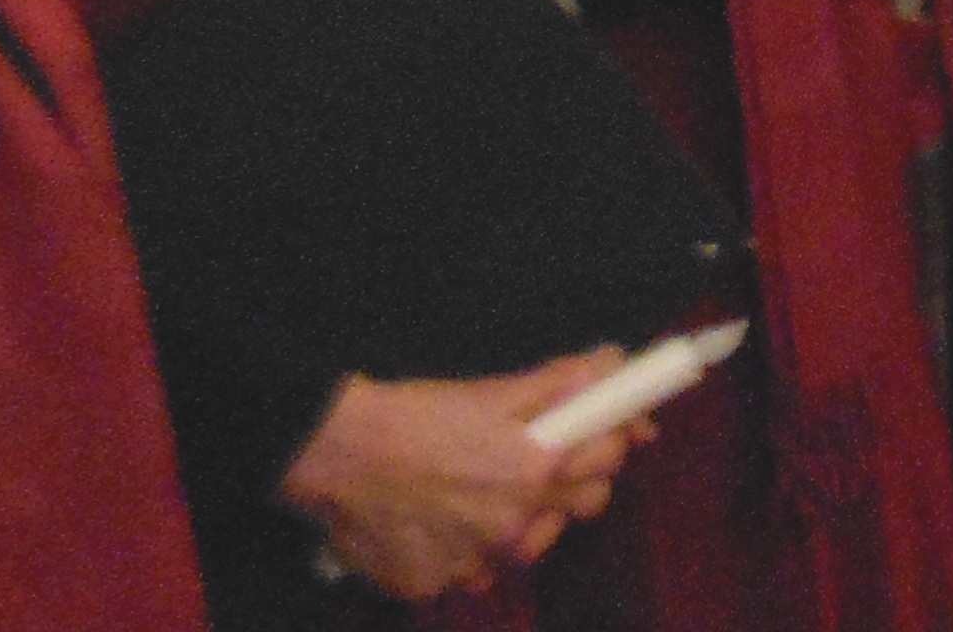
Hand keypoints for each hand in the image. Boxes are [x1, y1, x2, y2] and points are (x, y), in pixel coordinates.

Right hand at [283, 353, 634, 598]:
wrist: (340, 453)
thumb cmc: (417, 415)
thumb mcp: (493, 390)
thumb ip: (560, 382)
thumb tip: (611, 365)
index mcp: (537, 471)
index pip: (611, 461)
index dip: (612, 439)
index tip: (603, 431)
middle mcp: (514, 526)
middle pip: (582, 509)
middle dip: (574, 483)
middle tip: (543, 462)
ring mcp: (474, 563)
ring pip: (526, 549)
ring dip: (519, 524)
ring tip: (484, 494)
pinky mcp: (435, 586)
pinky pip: (469, 573)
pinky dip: (463, 550)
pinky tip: (441, 521)